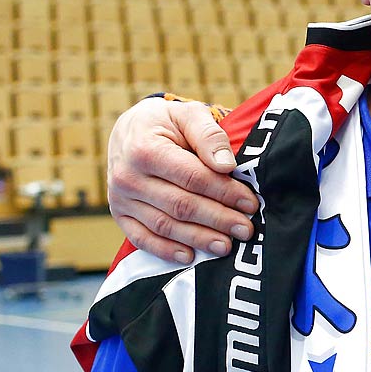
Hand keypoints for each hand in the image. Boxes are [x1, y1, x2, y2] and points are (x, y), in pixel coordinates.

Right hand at [107, 98, 257, 263]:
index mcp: (145, 149)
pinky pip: (141, 238)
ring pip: (164, 225)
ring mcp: (120, 199)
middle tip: (245, 230)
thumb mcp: (188, 114)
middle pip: (181, 205)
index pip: (193, 177)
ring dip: (198, 238)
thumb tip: (226, 165)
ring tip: (226, 246)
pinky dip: (165, 251)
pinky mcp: (120, 214)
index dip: (225, 192)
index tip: (250, 203)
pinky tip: (189, 257)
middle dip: (218, 219)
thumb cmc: (166, 122)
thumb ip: (208, 135)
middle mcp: (128, 177)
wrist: (130, 131)